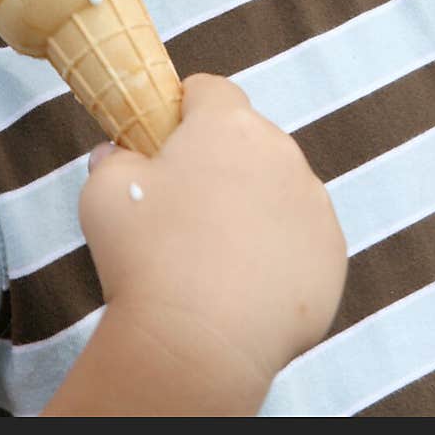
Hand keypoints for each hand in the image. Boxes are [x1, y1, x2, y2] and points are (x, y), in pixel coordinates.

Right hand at [79, 73, 346, 410]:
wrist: (196, 344)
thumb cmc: (145, 256)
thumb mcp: (102, 190)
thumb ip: (113, 157)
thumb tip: (118, 155)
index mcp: (227, 124)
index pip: (210, 90)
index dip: (184, 111)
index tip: (165, 141)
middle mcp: (281, 152)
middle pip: (248, 139)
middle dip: (220, 160)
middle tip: (184, 206)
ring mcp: (313, 203)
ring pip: (278, 186)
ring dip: (252, 202)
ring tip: (214, 251)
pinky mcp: (332, 253)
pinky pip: (302, 235)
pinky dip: (279, 249)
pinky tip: (244, 280)